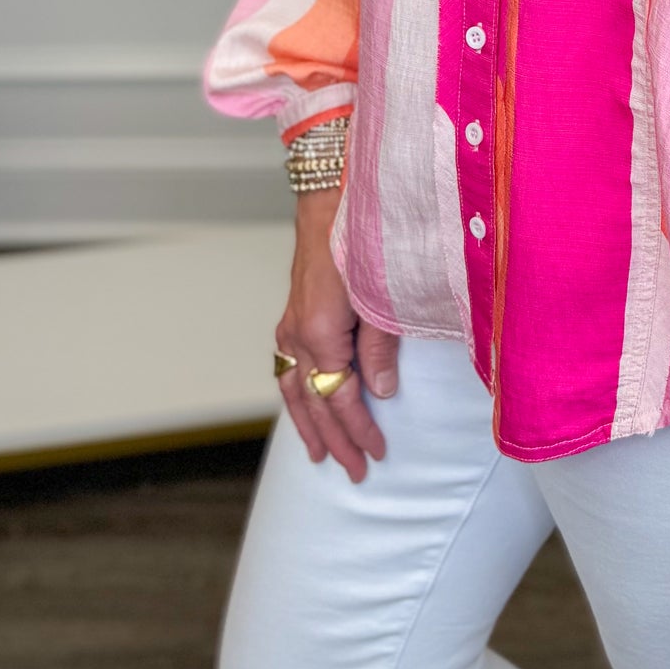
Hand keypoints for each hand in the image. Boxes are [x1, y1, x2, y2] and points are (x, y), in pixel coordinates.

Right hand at [274, 188, 399, 481]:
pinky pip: (287, 369)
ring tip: (320, 455)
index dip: (360, 428)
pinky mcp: (291, 316)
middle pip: (315, 402)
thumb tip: (381, 391)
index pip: (341, 397)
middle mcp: (297, 334)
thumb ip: (380, 344)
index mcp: (320, 333)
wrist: (332, 197)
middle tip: (355, 471)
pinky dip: (296, 396)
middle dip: (335, 439)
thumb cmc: (361, 239)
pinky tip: (304, 408)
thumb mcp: (381, 292)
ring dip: (308, 425)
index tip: (378, 452)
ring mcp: (289, 326)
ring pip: (293, 390)